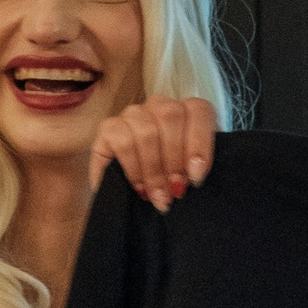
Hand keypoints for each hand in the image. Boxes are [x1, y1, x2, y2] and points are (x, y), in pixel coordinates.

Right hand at [89, 96, 218, 210]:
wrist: (132, 201)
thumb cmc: (169, 184)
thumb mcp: (191, 176)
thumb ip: (198, 168)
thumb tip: (197, 174)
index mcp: (186, 113)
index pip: (198, 109)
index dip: (200, 142)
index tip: (197, 176)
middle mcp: (159, 107)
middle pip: (170, 116)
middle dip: (175, 160)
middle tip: (175, 191)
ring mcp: (132, 115)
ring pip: (146, 131)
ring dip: (154, 169)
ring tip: (158, 196)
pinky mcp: (108, 129)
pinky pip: (122, 142)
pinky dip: (134, 169)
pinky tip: (139, 188)